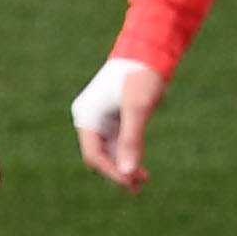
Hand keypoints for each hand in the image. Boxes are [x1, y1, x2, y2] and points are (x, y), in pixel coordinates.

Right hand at [70, 57, 163, 190]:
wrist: (149, 49)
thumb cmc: (141, 76)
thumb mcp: (137, 109)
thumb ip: (131, 141)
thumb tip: (128, 172)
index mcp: (87, 116)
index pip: (94, 155)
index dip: (112, 172)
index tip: (132, 181)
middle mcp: (89, 118)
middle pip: (99, 156)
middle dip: (117, 172)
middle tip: (138, 187)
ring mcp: (101, 118)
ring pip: (108, 151)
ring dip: (123, 166)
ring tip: (143, 182)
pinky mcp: (114, 116)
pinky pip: (116, 142)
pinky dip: (127, 155)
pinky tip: (140, 167)